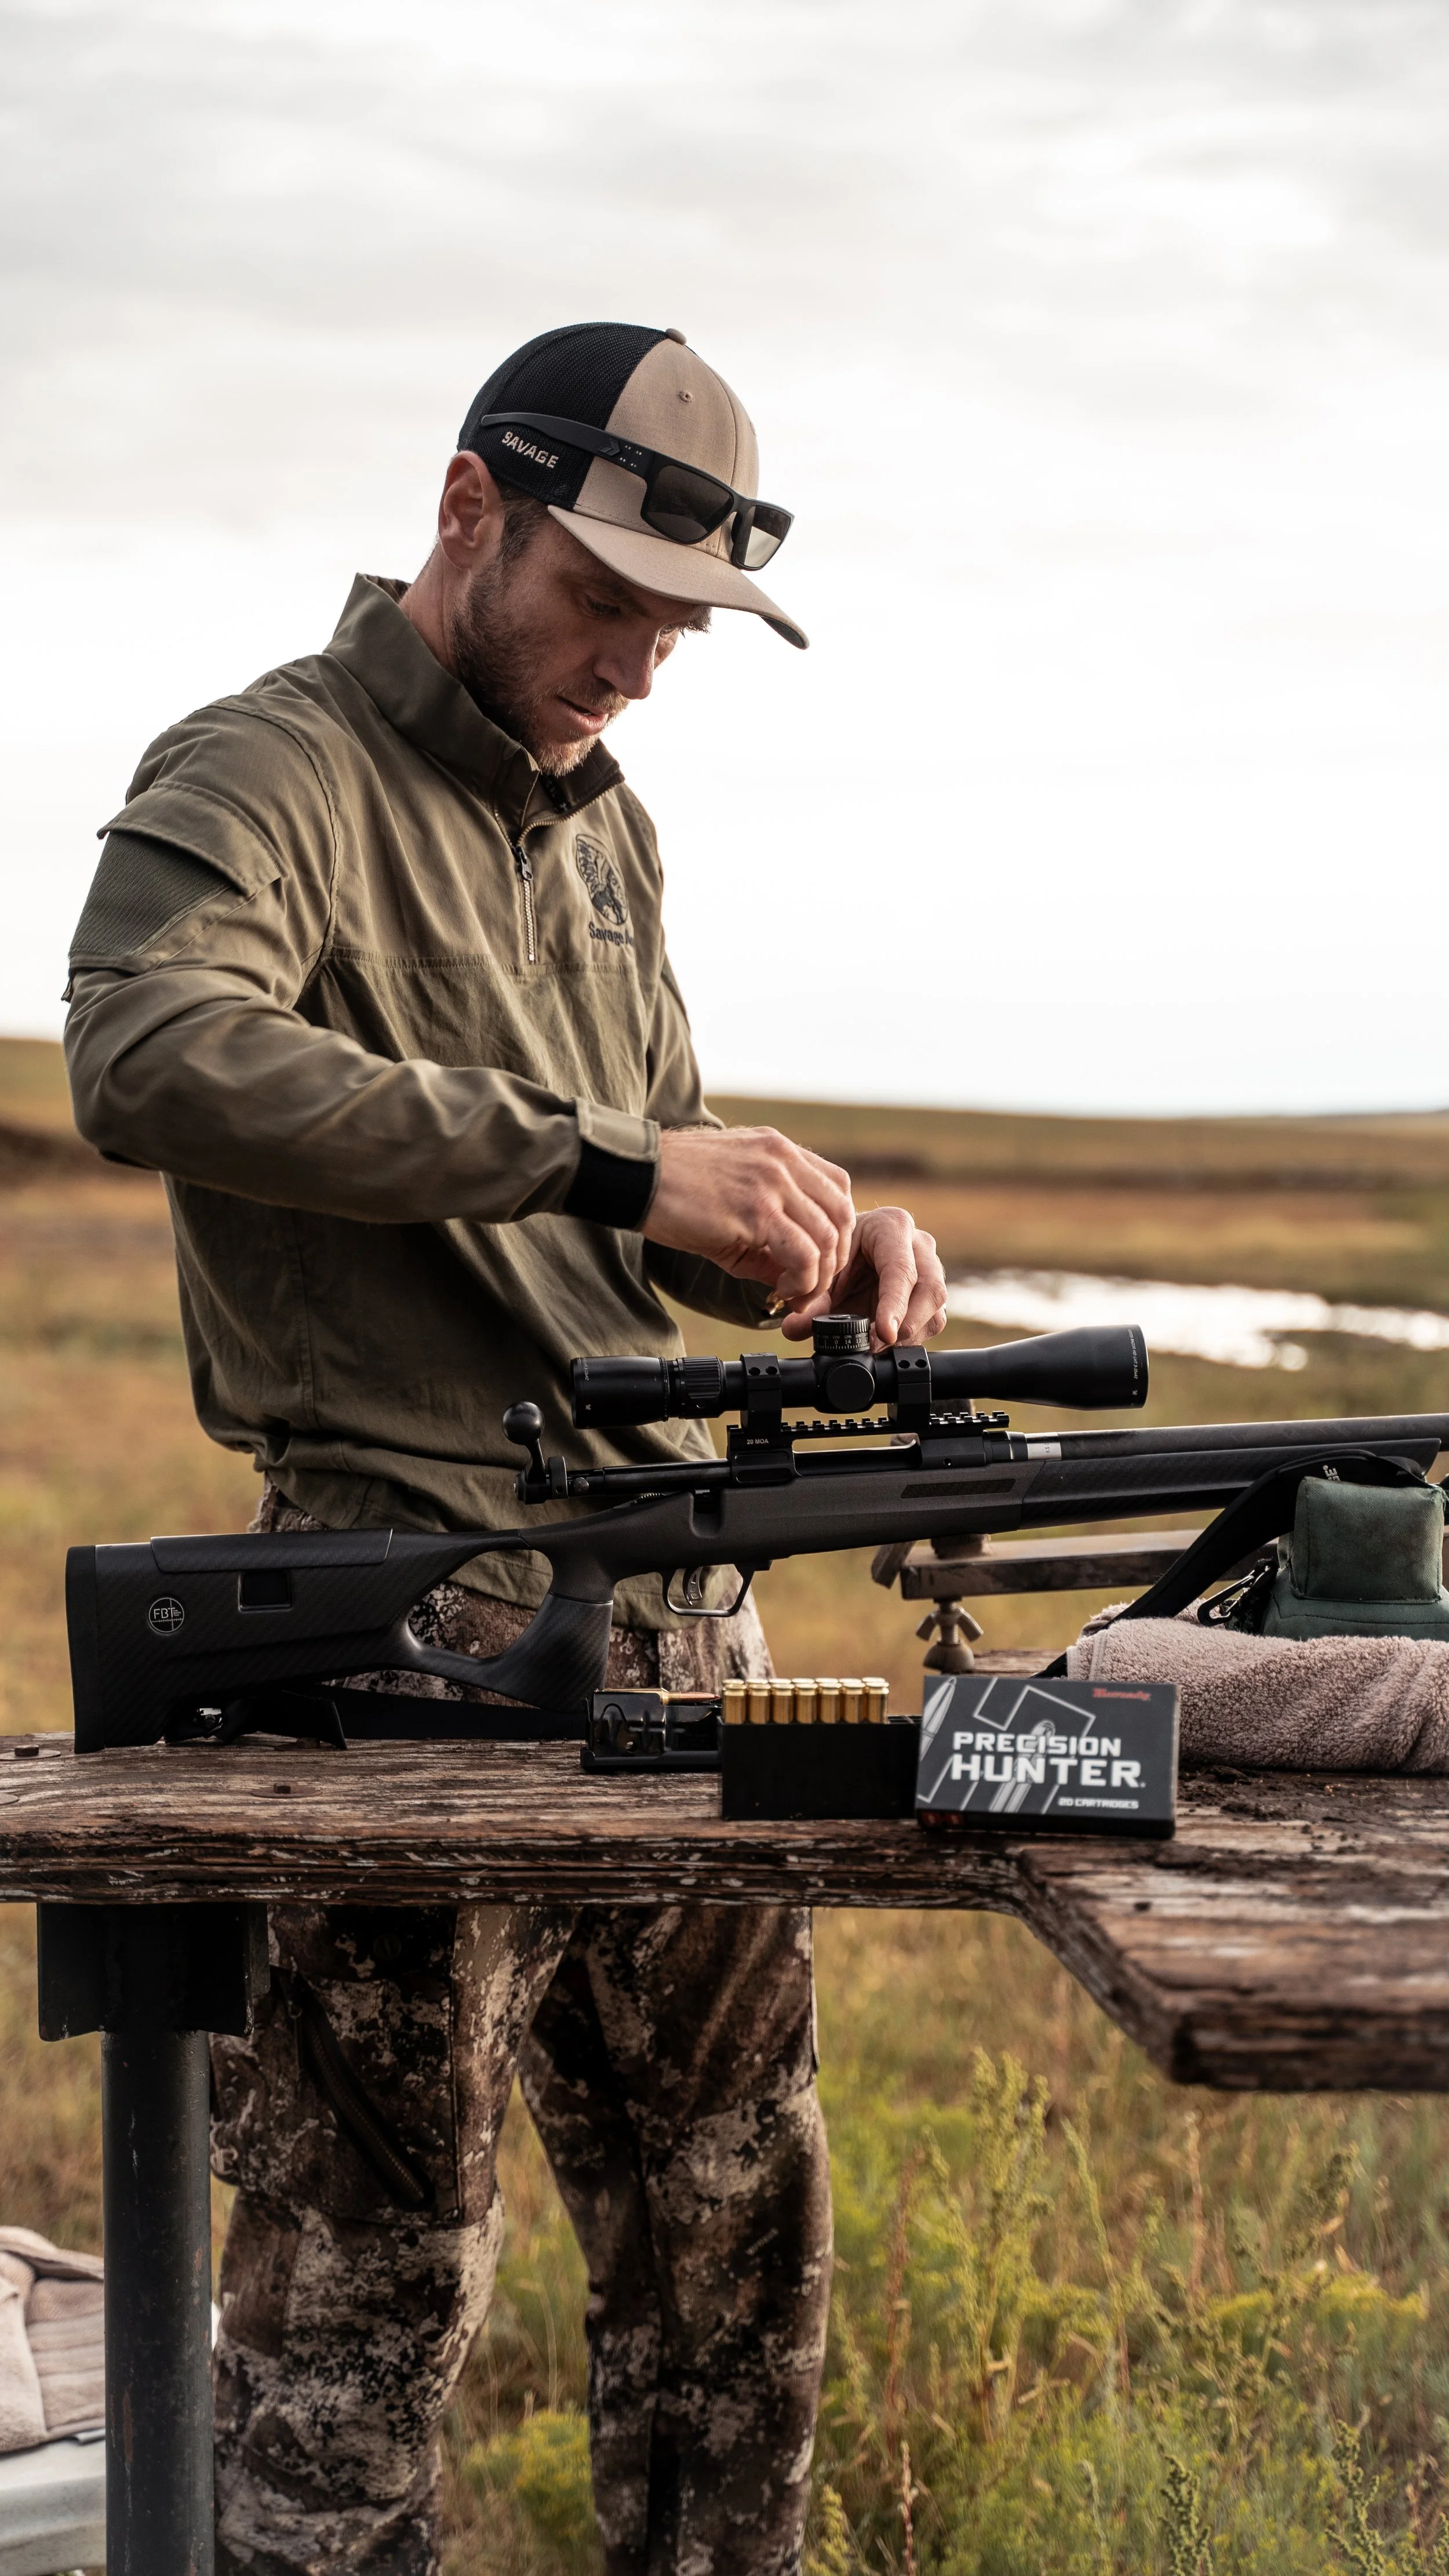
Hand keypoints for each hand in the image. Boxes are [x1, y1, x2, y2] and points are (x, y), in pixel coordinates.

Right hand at [644, 1126, 855, 1307]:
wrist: (636, 1177)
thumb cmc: (675, 1188)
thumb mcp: (734, 1199)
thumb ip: (769, 1229)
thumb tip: (793, 1277)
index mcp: (779, 1149)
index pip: (836, 1186)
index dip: (837, 1229)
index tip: (819, 1258)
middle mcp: (783, 1160)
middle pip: (842, 1212)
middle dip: (836, 1257)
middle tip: (814, 1284)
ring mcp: (772, 1182)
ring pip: (828, 1235)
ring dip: (820, 1275)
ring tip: (795, 1292)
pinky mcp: (756, 1211)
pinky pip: (803, 1253)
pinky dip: (802, 1280)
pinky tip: (780, 1291)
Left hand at [777, 1205, 946, 1348]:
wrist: (845, 1246)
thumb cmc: (837, 1250)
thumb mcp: (822, 1271)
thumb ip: (809, 1300)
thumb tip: (795, 1328)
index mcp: (891, 1227)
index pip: (901, 1269)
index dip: (894, 1305)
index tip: (884, 1333)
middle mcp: (919, 1245)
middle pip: (930, 1289)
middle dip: (908, 1324)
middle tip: (878, 1345)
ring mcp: (931, 1268)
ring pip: (936, 1309)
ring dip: (910, 1335)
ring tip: (876, 1346)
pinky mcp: (931, 1293)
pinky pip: (933, 1321)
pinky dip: (911, 1339)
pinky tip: (886, 1343)